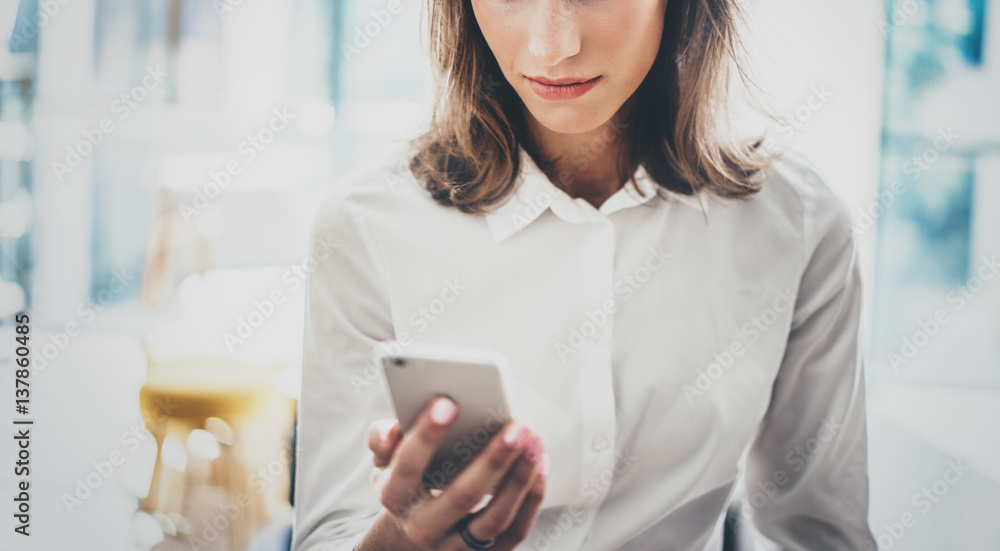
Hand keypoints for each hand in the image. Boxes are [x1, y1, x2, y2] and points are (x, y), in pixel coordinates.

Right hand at [364, 397, 547, 549]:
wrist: (414, 531)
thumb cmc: (407, 481)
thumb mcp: (384, 461)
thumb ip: (381, 439)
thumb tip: (390, 429)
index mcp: (395, 497)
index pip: (409, 465)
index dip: (426, 435)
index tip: (449, 402)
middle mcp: (423, 528)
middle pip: (462, 496)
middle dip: (493, 460)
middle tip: (518, 425)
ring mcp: (455, 546)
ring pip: (494, 518)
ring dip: (520, 479)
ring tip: (535, 441)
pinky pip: (515, 531)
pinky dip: (532, 498)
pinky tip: (541, 464)